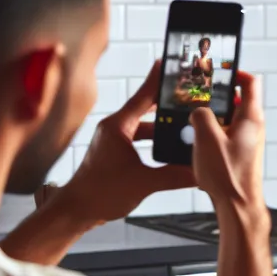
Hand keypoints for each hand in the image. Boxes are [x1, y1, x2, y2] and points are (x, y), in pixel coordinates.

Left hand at [54, 64, 194, 223]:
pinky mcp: (115, 152)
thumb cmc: (99, 194)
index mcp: (117, 128)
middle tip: (187, 96)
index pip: (142, 97)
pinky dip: (155, 141)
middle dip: (167, 104)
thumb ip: (174, 175)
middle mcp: (114, 129)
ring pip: (144, 126)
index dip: (157, 80)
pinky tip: (169, 147)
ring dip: (163, 127)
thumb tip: (199, 171)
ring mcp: (114, 140)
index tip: (169, 64)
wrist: (77, 211)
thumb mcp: (144, 183)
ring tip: (184, 125)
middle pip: (145, 109)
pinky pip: (139, 139)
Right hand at [190, 69, 266, 221]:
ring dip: (211, 116)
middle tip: (197, 94)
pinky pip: (225, 134)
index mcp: (251, 117)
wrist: (238, 206)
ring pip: (229, 118)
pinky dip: (212, 132)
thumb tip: (199, 111)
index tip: (218, 71)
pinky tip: (196, 140)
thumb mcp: (206, 138)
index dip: (235, 72)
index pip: (251, 82)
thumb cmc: (228, 176)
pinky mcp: (239, 153)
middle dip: (216, 95)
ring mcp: (247, 141)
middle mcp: (252, 127)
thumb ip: (201, 116)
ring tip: (192, 118)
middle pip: (237, 99)